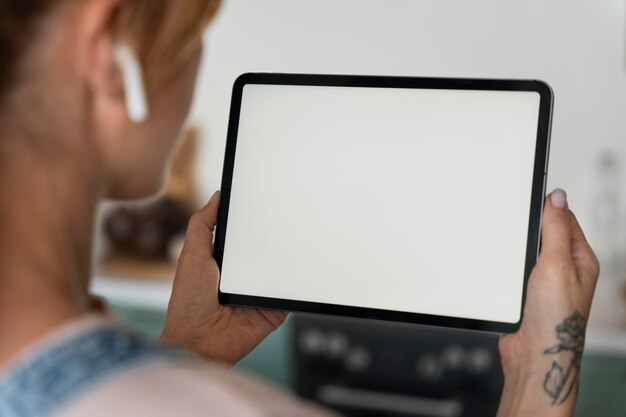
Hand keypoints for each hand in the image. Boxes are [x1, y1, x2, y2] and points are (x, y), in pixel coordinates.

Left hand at [160, 192, 287, 364]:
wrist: (200, 343)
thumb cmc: (188, 303)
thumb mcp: (192, 254)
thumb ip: (202, 224)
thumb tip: (217, 196)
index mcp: (225, 260)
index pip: (244, 234)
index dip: (254, 218)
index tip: (267, 200)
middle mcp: (244, 275)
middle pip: (267, 248)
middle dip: (277, 235)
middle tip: (291, 215)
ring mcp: (260, 292)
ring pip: (282, 268)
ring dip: (289, 258)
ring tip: (301, 238)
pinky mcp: (274, 308)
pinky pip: (291, 292)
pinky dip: (298, 283)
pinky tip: (304, 269)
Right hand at [496, 189, 598, 416]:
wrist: (534, 354)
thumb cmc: (554, 317)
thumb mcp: (556, 263)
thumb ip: (555, 229)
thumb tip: (558, 198)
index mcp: (580, 259)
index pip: (566, 220)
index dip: (549, 205)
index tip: (531, 191)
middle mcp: (565, 270)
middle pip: (547, 234)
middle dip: (531, 223)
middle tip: (516, 211)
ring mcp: (545, 283)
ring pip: (529, 252)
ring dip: (518, 245)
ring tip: (508, 235)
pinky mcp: (526, 294)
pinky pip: (516, 269)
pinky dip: (508, 263)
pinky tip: (501, 262)